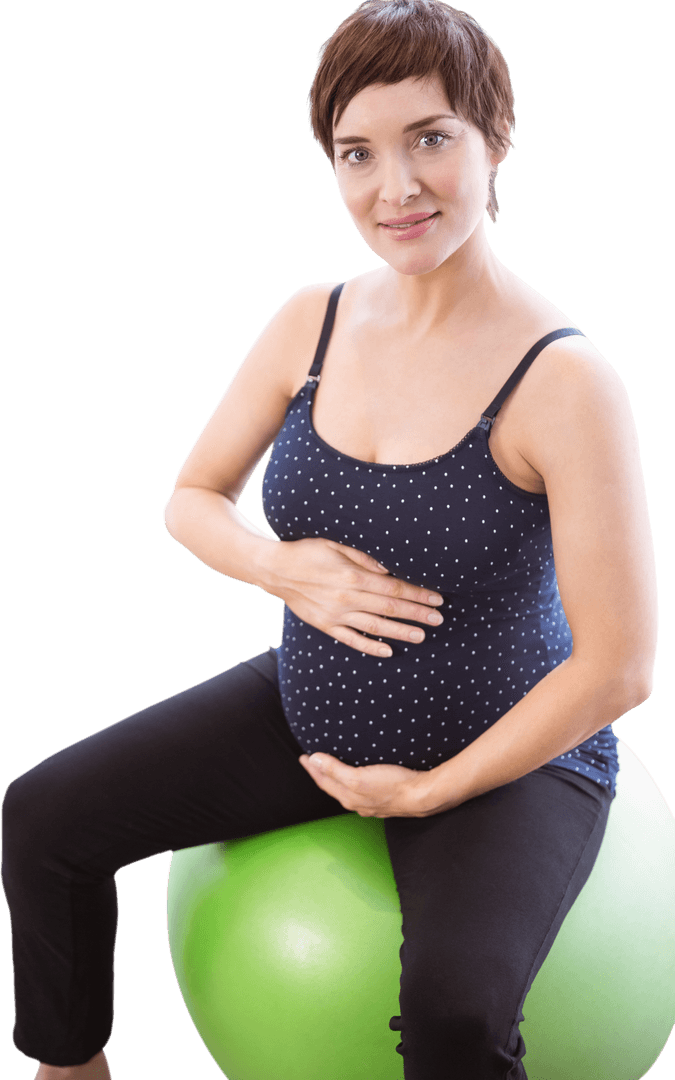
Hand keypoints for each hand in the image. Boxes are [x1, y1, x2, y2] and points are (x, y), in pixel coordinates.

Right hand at [265, 537, 444, 657]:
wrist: (275, 570)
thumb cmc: (308, 551)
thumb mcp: (336, 543)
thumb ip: (364, 557)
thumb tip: (390, 569)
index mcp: (352, 576)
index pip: (394, 588)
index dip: (418, 594)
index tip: (436, 598)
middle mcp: (346, 598)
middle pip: (390, 608)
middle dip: (417, 613)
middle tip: (439, 619)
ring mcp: (335, 615)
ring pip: (375, 627)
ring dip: (400, 632)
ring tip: (421, 635)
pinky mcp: (325, 625)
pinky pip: (351, 640)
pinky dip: (370, 647)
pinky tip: (388, 651)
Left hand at [298, 753, 433, 817]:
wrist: (422, 797)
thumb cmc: (393, 786)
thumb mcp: (359, 777)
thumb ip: (334, 770)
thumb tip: (313, 760)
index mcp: (348, 797)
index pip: (324, 781)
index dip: (312, 768)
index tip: (303, 756)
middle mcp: (357, 803)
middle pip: (333, 787)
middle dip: (320, 774)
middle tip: (311, 761)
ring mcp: (370, 803)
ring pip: (346, 790)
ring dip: (335, 778)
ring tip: (330, 768)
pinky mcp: (383, 799)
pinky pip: (360, 790)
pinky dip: (351, 781)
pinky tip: (358, 778)